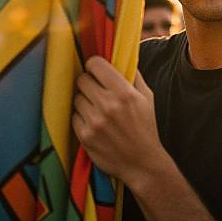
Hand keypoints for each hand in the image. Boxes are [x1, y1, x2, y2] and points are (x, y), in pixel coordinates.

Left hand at [72, 56, 166, 184]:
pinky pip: (74, 116)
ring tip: (96, 108)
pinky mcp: (85, 136)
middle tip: (95, 89)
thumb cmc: (146, 127)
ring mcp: (95, 121)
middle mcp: (108, 105)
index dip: (94, 65)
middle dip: (88, 82)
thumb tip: (123, 57)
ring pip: (76, 98)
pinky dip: (82, 117)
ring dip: (84, 101)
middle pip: (82, 79)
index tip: (96, 70)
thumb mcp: (147, 97)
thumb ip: (134, 76)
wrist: (142, 162)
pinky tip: (94, 122)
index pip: (95, 65)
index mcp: (124, 92)